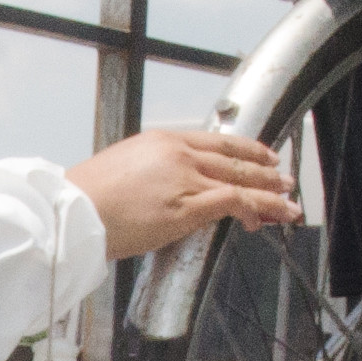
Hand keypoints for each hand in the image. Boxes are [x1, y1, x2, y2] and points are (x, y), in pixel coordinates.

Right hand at [69, 127, 299, 260]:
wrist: (73, 211)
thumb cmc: (87, 198)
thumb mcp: (125, 170)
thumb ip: (154, 174)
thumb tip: (168, 191)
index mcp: (162, 140)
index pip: (216, 141)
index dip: (245, 148)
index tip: (261, 154)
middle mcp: (178, 153)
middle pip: (234, 158)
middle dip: (265, 170)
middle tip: (284, 178)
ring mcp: (185, 178)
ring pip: (241, 180)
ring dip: (270, 193)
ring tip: (288, 202)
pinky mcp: (188, 206)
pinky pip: (234, 203)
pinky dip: (255, 210)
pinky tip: (263, 220)